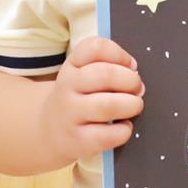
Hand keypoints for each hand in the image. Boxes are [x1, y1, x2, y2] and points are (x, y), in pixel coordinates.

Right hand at [38, 36, 144, 163]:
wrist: (50, 129)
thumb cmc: (79, 97)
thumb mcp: (82, 73)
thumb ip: (108, 65)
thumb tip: (134, 73)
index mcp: (72, 65)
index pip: (95, 47)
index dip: (120, 54)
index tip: (130, 66)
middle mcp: (67, 87)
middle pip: (105, 75)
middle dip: (131, 81)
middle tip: (138, 89)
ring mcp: (71, 114)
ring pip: (108, 105)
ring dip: (131, 105)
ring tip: (134, 107)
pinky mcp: (78, 140)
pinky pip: (109, 135)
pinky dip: (124, 130)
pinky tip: (123, 126)